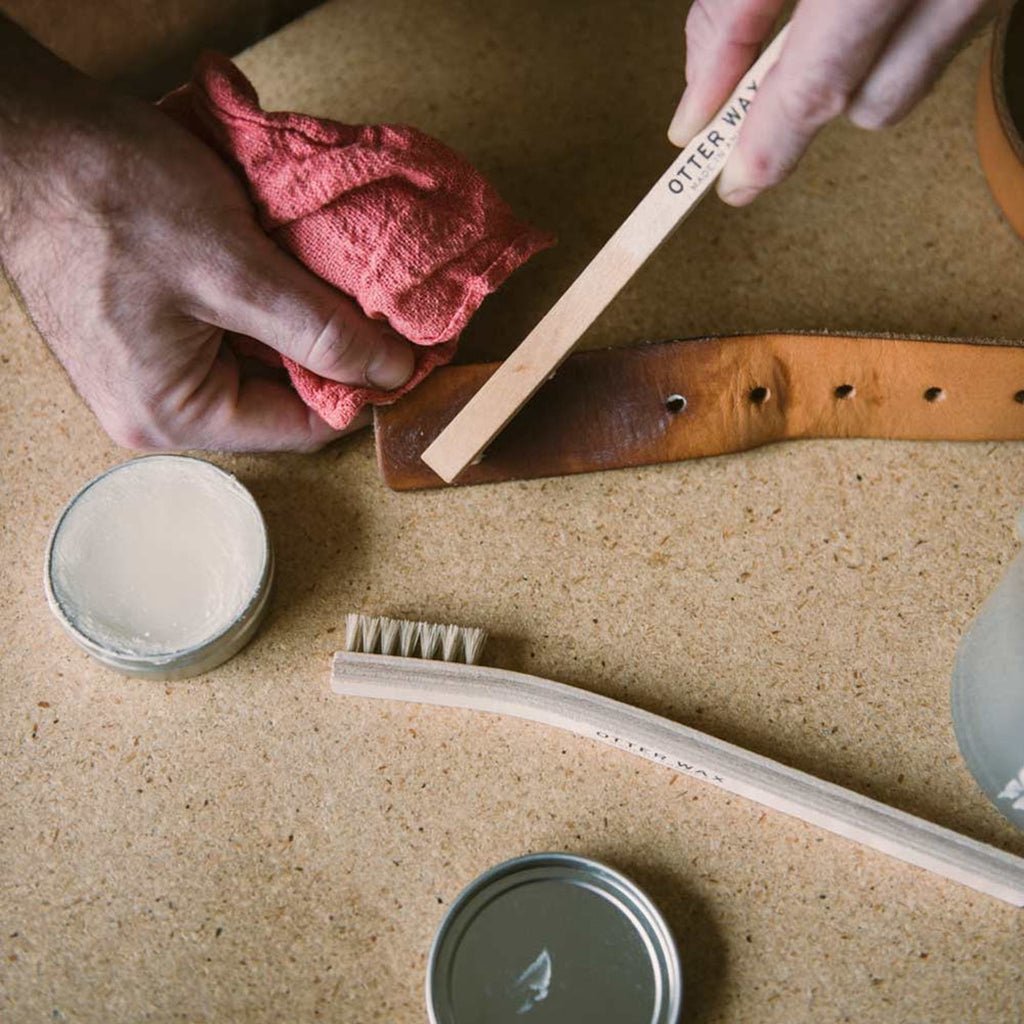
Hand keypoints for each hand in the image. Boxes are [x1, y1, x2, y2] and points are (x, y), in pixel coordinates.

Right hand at [0, 18, 413, 451]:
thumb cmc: (112, 197)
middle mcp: (163, 408)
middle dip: (330, 348)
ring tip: (328, 274)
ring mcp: (152, 371)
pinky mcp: (150, 333)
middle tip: (373, 300)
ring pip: (261, 359)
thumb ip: (320, 329)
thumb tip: (392, 370)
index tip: (405, 344)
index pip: (305, 426)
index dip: (362, 385)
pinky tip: (284, 263)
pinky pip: (230, 331)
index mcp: (177, 415)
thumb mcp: (236, 268)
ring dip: (300, 319)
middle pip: (284, 395)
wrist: (29, 135)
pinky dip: (265, 300)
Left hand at [668, 0, 996, 205]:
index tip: (735, 183)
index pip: (821, 79)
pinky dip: (903, 24)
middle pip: (871, 101)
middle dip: (815, 94)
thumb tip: (699, 95)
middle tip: (772, 63)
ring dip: (862, 60)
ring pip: (911, 78)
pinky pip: (947, 36)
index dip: (770, 141)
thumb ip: (736, 4)